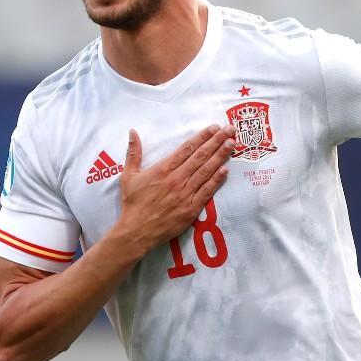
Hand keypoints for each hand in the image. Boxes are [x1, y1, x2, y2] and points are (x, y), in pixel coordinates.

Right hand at [114, 124, 235, 252]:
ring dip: (220, 156)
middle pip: (200, 156)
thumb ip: (133, 153)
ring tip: (231, 144)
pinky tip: (226, 169)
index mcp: (162, 169)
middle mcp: (176, 179)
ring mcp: (185, 194)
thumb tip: (132, 131)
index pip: (187, 149)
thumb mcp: (128, 176)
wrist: (136, 232)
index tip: (214, 128)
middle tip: (229, 129)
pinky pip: (207, 191)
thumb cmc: (132, 204)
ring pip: (206, 171)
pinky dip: (217, 180)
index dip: (202, 137)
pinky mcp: (191, 208)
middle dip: (216, 141)